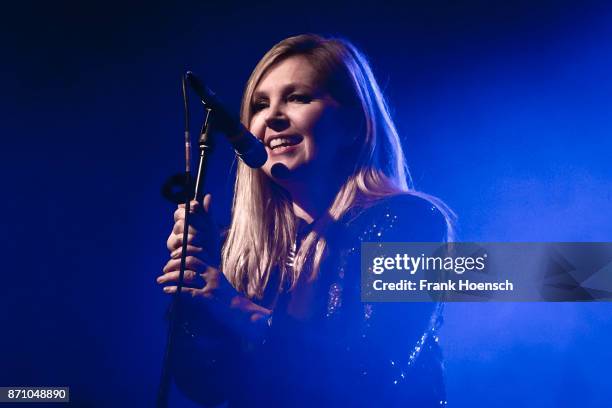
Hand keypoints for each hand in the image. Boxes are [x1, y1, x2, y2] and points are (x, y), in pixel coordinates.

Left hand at [157, 194, 270, 336]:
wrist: (243, 315)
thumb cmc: (230, 303)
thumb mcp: (220, 286)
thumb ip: (206, 279)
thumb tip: (190, 274)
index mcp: (215, 270)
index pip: (198, 253)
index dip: (183, 251)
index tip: (173, 255)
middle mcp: (212, 275)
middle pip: (189, 261)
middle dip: (173, 263)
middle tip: (164, 270)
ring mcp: (210, 287)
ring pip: (185, 274)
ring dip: (170, 276)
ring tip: (161, 280)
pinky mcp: (206, 299)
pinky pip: (186, 291)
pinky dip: (174, 289)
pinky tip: (167, 290)